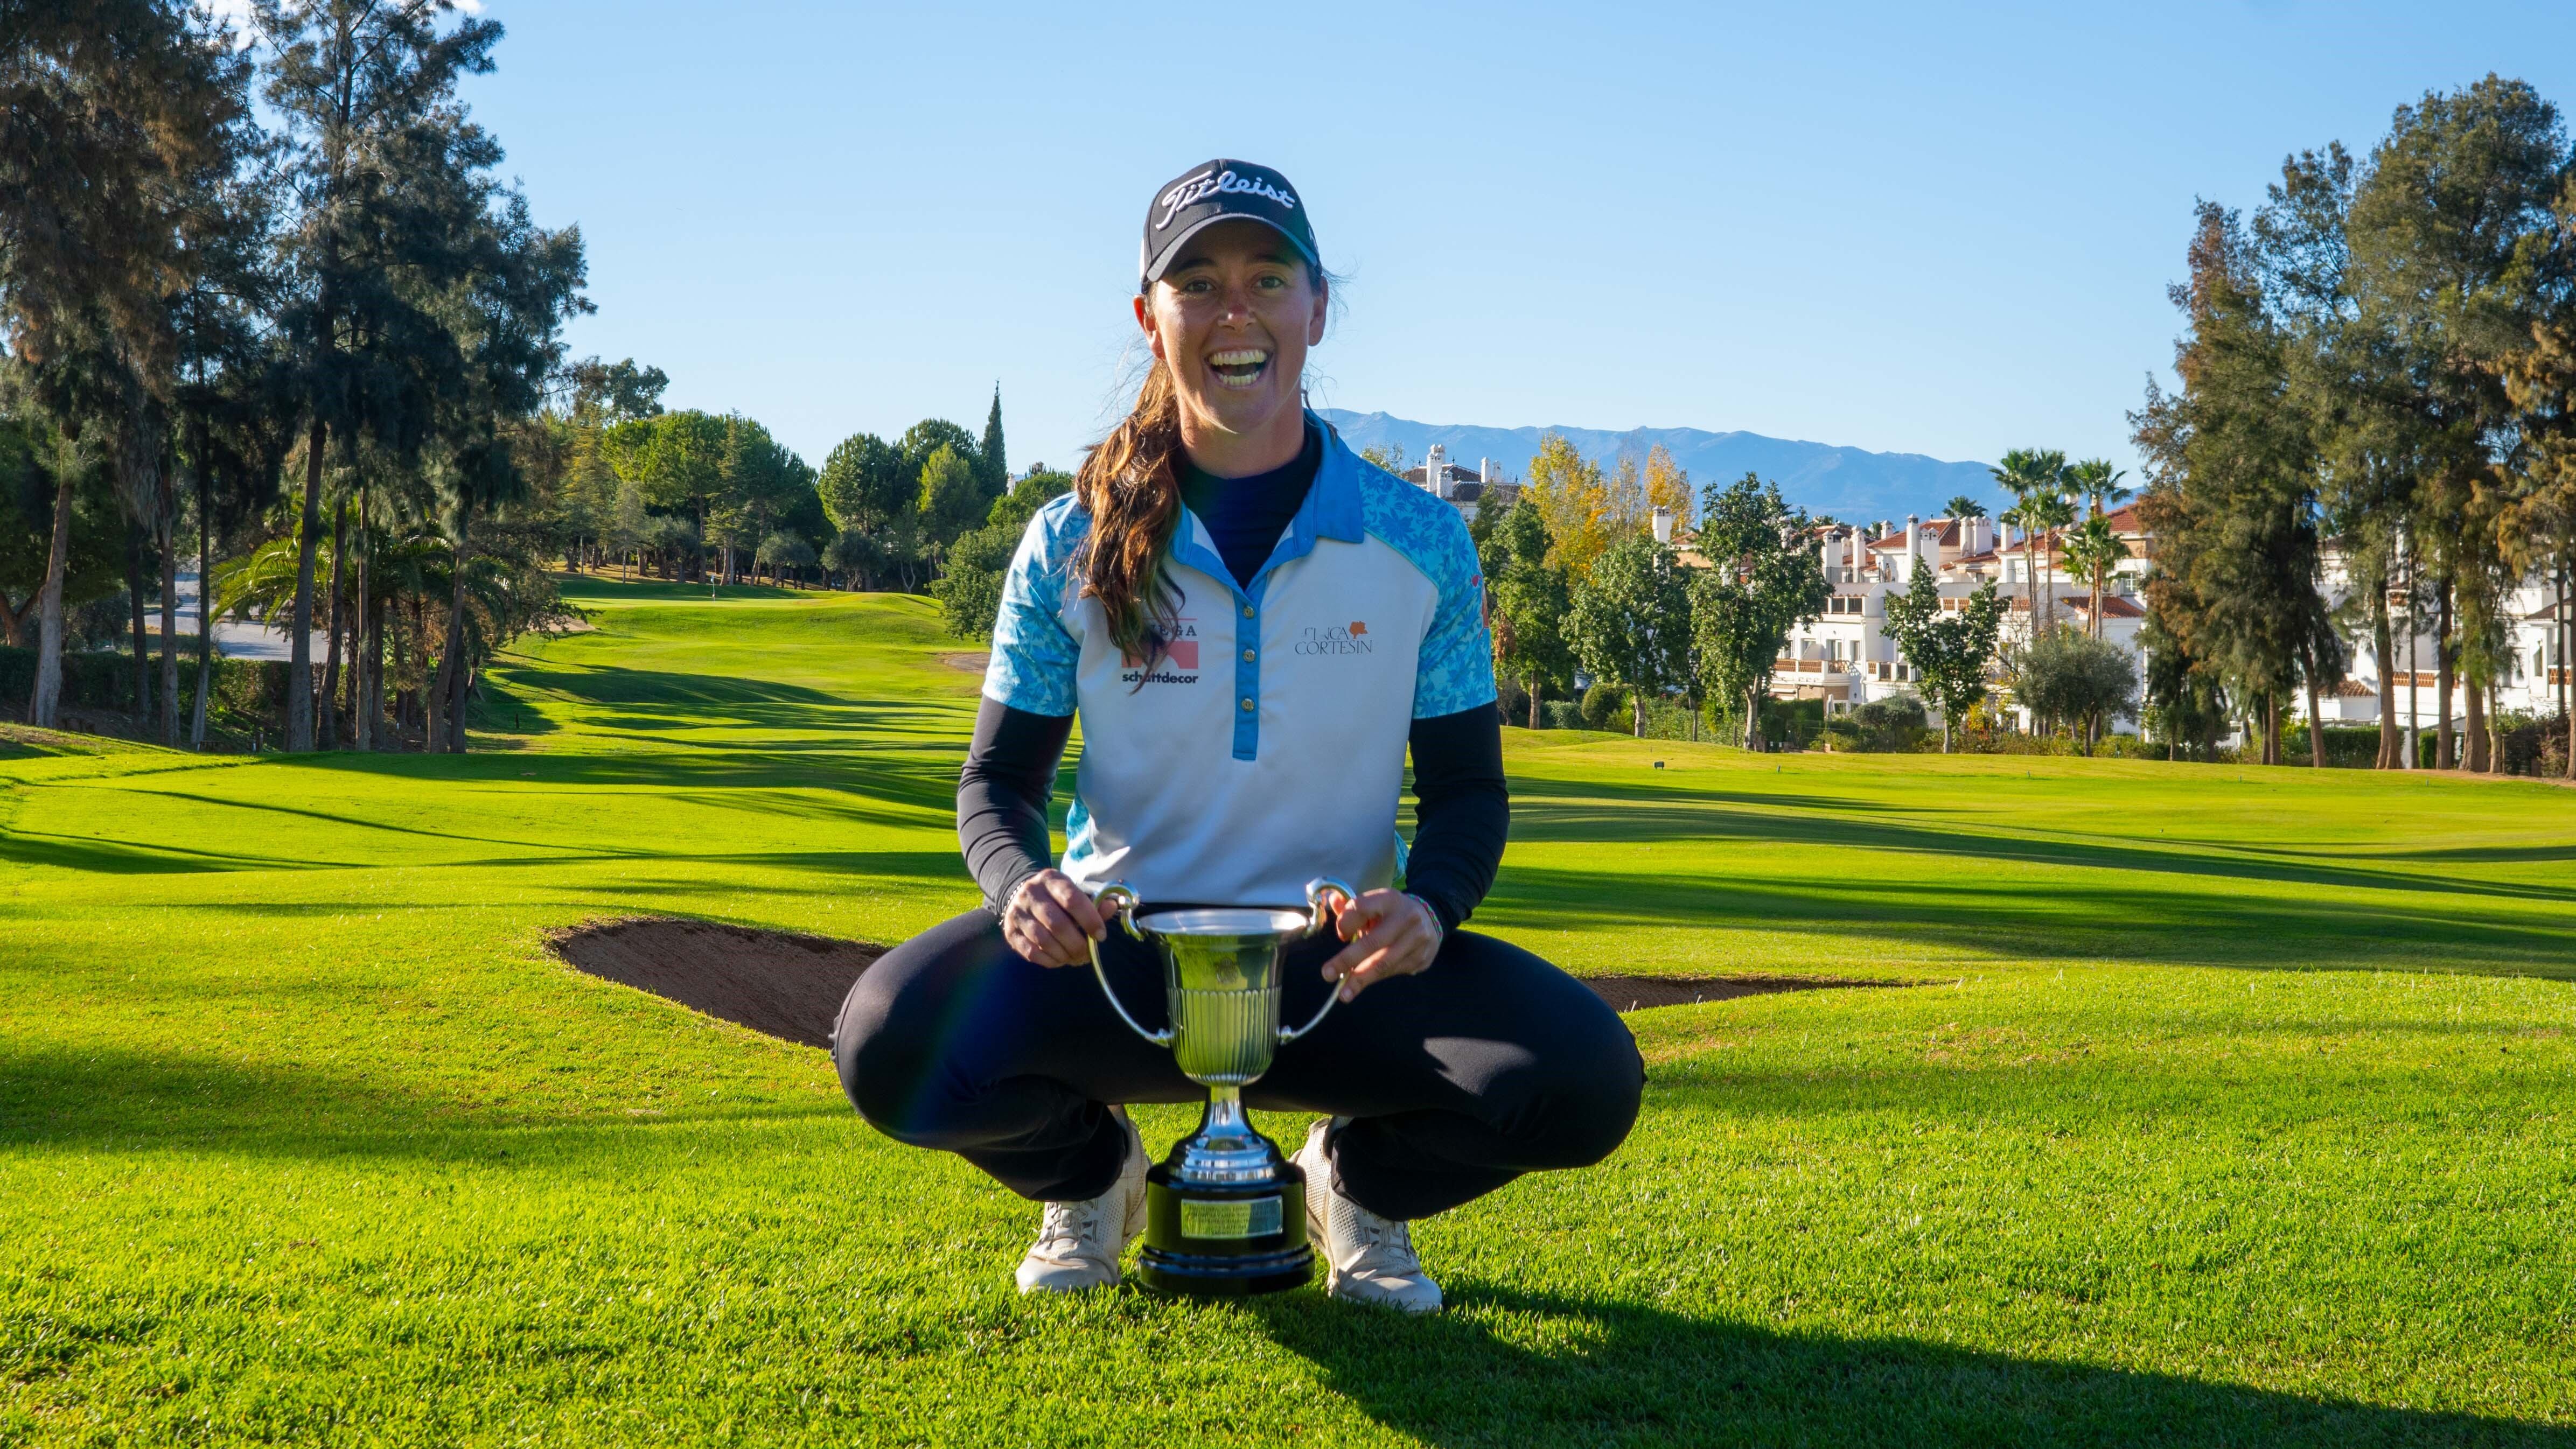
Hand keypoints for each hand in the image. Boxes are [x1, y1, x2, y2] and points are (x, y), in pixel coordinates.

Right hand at [1002, 870, 1105, 966]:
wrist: (1020, 895)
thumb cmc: (1056, 897)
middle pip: (1057, 924)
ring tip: (1076, 958)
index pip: (1072, 900)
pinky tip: (1060, 959)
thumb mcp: (1074, 892)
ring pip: (1044, 941)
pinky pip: (1032, 953)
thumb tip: (1111, 907)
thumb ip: (1094, 903)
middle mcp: (1030, 894)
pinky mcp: (1010, 933)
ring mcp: (1017, 914)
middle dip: (1077, 944)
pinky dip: (1050, 960)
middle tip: (1088, 953)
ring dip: (1064, 954)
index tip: (1101, 935)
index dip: (1090, 920)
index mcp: (1050, 879)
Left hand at [1318, 889, 1441, 1001]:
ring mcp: (1417, 940)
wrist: (1431, 918)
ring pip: (1384, 963)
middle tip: (1327, 974)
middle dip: (1348, 960)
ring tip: (1343, 994)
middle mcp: (1406, 918)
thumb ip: (1351, 907)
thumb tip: (1332, 901)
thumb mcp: (1375, 904)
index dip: (1346, 923)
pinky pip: (1393, 972)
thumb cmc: (1392, 913)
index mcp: (1389, 900)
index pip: (1362, 908)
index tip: (1340, 936)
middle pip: (1373, 942)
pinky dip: (1375, 978)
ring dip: (1361, 980)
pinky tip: (1362, 984)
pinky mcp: (1422, 958)